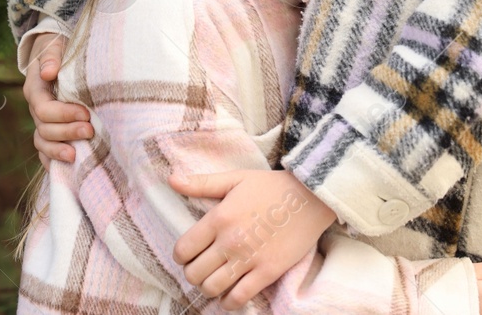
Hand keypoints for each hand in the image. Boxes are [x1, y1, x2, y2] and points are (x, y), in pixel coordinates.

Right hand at [22, 34, 94, 164]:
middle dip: (67, 132)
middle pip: (44, 128)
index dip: (63, 114)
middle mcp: (36, 109)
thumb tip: (49, 72)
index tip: (86, 113)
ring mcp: (41, 122)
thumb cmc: (60, 50)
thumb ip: (52, 57)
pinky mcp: (49, 131)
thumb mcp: (55, 46)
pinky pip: (45, 151)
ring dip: (59, 151)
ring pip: (42, 142)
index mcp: (35, 89)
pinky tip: (67, 168)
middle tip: (90, 131)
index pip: (44, 108)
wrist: (57, 56)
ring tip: (77, 155)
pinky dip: (52, 161)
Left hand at [169, 168, 335, 308]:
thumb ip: (201, 183)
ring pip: (212, 288)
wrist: (310, 196)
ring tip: (214, 281)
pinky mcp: (268, 271)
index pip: (183, 250)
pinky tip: (229, 295)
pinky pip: (239, 297)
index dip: (181, 256)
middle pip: (194, 273)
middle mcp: (230, 241)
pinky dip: (229, 302)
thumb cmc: (270, 186)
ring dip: (208, 288)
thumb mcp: (235, 179)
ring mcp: (249, 258)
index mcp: (218, 218)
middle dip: (193, 274)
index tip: (188, 255)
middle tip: (201, 268)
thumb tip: (171, 179)